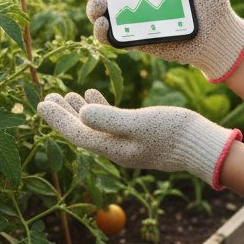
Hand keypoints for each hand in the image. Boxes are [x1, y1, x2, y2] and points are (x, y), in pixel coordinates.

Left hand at [37, 89, 241, 189]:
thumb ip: (109, 119)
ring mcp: (127, 143)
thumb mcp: (139, 123)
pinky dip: (99, 109)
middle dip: (63, 115)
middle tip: (47, 98)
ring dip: (79, 111)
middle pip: (81, 131)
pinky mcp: (138, 136)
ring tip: (66, 95)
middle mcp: (115, 148)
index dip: (57, 119)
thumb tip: (82, 114)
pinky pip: (110, 123)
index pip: (76, 133)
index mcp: (112, 147)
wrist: (202, 145)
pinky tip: (93, 96)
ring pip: (94, 127)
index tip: (41, 104)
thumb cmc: (173, 133)